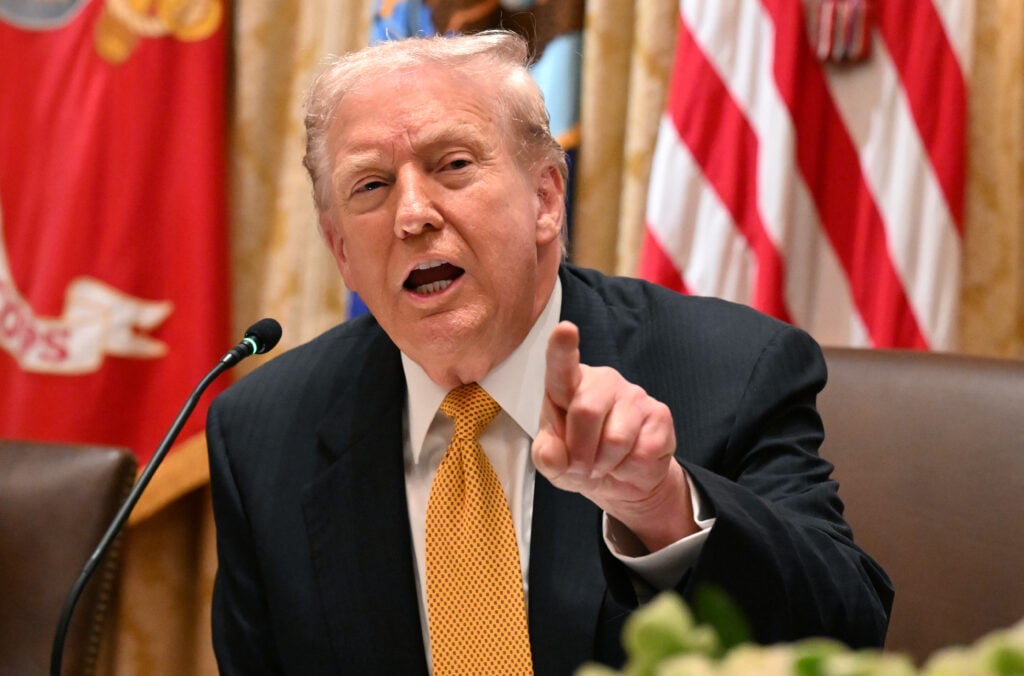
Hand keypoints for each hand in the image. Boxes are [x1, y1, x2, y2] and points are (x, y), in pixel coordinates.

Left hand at [532, 321, 696, 551]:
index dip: (562, 348)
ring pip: (615, 439)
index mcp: (568, 385)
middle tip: (581, 467)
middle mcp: (601, 381)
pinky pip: (642, 452)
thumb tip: (552, 455)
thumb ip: (547, 457)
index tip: (565, 330)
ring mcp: (634, 394)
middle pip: (586, 411)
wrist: (621, 478)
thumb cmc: (580, 458)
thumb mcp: (554, 464)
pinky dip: (629, 470)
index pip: (562, 364)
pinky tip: (628, 462)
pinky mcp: (660, 414)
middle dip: (580, 452)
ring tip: (604, 464)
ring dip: (605, 465)